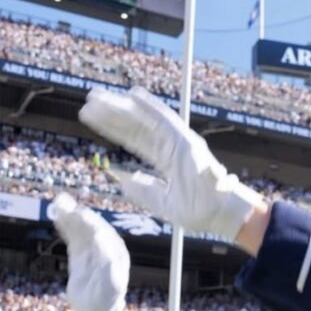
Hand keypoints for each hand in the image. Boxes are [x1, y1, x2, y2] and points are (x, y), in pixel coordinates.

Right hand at [52, 193, 130, 310]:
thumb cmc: (107, 300)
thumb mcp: (110, 283)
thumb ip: (107, 261)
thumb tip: (101, 239)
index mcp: (115, 251)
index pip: (101, 230)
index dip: (89, 220)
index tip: (76, 212)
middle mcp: (104, 248)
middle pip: (89, 226)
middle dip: (76, 214)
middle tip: (62, 202)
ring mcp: (91, 251)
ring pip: (79, 231)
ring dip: (69, 218)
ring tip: (56, 205)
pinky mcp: (80, 257)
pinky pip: (72, 239)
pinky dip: (65, 229)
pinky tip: (57, 219)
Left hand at [79, 87, 264, 239]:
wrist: (220, 214)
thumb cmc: (199, 211)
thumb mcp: (162, 203)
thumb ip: (143, 190)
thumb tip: (123, 180)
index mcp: (167, 160)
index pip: (136, 140)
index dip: (114, 128)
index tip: (94, 118)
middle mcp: (172, 146)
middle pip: (137, 126)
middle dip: (113, 114)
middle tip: (90, 100)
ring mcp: (179, 142)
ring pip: (145, 120)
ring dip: (122, 107)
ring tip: (97, 97)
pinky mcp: (186, 142)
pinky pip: (165, 120)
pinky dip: (150, 106)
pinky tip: (133, 95)